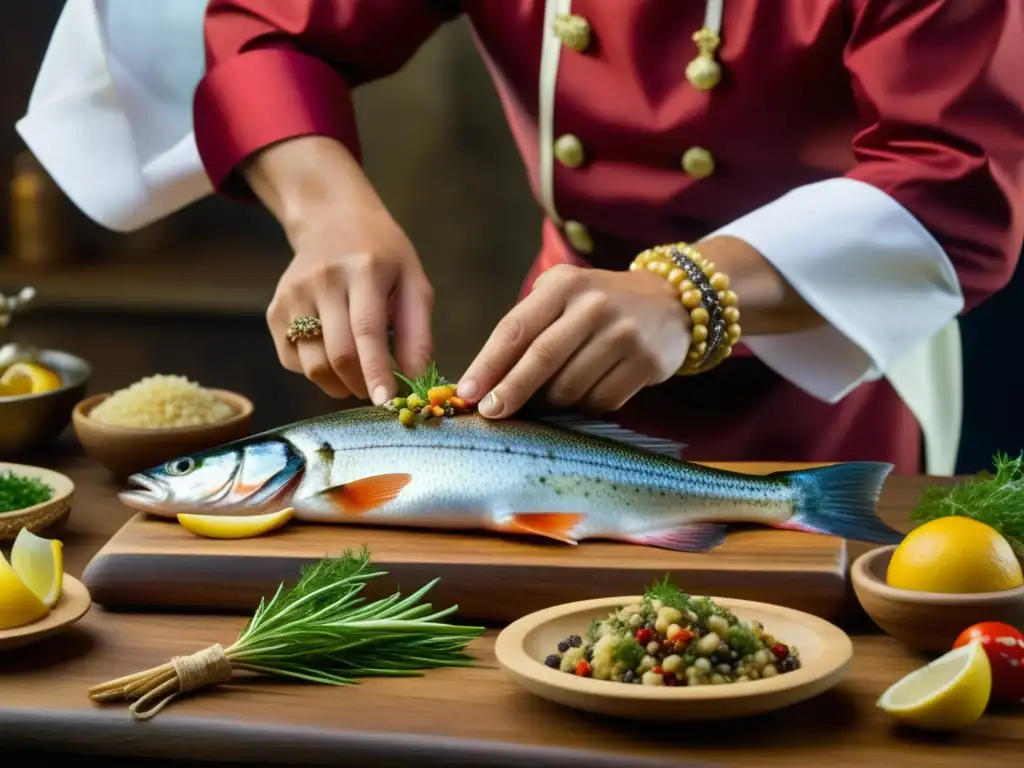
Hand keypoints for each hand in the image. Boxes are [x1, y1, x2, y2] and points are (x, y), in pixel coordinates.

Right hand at [266, 205, 433, 402]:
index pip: (367, 331)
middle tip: (377, 391)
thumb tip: (416, 380)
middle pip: (338, 354)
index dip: (376, 371)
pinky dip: (317, 371)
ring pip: (312, 365)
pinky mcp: (275, 310)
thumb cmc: (383, 257)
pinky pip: (294, 360)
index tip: (385, 401)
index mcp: (364, 270)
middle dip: (361, 385)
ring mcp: (293, 295)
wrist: (332, 221)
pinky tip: (333, 354)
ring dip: (339, 384)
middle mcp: (322, 280)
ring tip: (359, 376)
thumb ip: (417, 333)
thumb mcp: (414, 282)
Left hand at [457, 265, 689, 416]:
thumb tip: (484, 379)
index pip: (516, 328)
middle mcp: (595, 305)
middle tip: (490, 413)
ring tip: (539, 404)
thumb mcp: (562, 294)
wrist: (670, 302)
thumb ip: (527, 325)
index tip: (467, 391)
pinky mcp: (646, 363)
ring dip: (548, 404)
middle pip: (541, 358)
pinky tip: (578, 400)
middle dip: (510, 391)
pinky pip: (601, 400)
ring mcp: (624, 334)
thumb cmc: (597, 304)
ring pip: (570, 386)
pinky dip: (582, 407)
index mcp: (564, 285)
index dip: (488, 364)